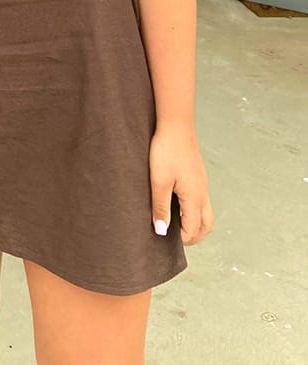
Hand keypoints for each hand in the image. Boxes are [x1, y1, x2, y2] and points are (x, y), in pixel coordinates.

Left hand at [149, 124, 213, 245]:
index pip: (193, 229)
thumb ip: (161, 207)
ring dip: (195, 224)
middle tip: (175, 238)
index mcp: (194, 198)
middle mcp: (202, 193)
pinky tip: (177, 203)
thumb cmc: (167, 151)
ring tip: (176, 223)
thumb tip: (162, 231)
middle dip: (193, 237)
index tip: (164, 238)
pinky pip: (202, 201)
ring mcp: (202, 184)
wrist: (176, 125)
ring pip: (206, 213)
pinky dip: (193, 211)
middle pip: (206, 225)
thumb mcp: (159, 181)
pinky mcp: (199, 176)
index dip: (180, 239)